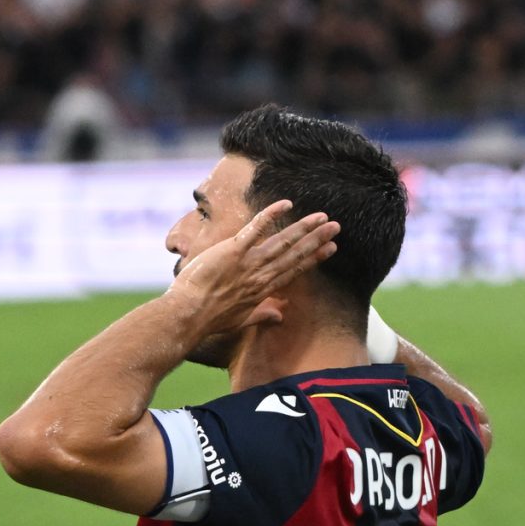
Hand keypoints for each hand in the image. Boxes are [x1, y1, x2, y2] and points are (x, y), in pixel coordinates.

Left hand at [169, 200, 339, 339]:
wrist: (189, 314)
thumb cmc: (210, 320)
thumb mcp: (240, 321)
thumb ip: (261, 315)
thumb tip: (280, 315)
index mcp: (264, 290)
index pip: (294, 270)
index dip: (314, 258)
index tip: (330, 248)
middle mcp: (261, 275)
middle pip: (295, 254)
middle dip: (316, 239)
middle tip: (335, 227)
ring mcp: (249, 263)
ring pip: (282, 241)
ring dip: (303, 228)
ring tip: (321, 217)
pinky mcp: (233, 251)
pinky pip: (255, 229)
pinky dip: (270, 216)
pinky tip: (286, 205)